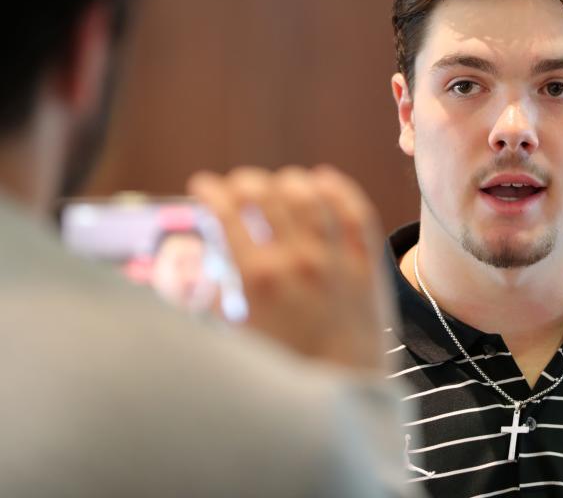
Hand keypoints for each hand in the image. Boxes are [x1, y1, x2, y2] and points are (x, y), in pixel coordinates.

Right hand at [187, 165, 392, 371]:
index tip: (202, 185)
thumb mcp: (231, 334)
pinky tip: (322, 179)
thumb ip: (206, 296)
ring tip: (278, 182)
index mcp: (256, 279)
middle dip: (244, 181)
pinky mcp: (367, 264)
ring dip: (289, 181)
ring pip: (311, 196)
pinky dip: (338, 189)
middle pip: (266, 195)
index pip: (226, 213)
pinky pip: (356, 212)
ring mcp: (336, 260)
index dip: (209, 191)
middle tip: (237, 184)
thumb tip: (189, 264)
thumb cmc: (281, 367)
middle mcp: (296, 262)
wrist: (341, 389)